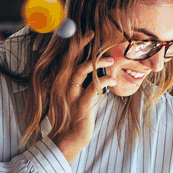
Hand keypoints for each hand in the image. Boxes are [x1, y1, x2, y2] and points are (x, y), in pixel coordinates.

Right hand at [51, 34, 114, 163]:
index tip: (87, 34)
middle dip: (81, 44)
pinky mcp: (81, 106)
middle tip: (94, 34)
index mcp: (60, 83)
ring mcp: (70, 95)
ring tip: (111, 60)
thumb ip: (78, 82)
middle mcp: (62, 86)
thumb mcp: (70, 96)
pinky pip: (93, 88)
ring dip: (97, 62)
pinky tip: (112, 79)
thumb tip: (91, 68)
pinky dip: (104, 80)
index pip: (66, 58)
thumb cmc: (71, 117)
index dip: (76, 44)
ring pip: (81, 70)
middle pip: (70, 59)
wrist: (66, 139)